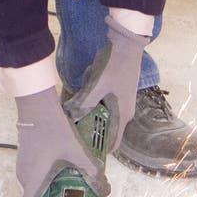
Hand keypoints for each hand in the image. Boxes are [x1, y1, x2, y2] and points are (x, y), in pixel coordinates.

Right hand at [15, 85, 110, 196]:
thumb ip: (91, 172)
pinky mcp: (26, 156)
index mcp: (34, 181)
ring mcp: (23, 165)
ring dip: (49, 194)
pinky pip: (35, 176)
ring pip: (35, 188)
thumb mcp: (77, 152)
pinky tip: (64, 174)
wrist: (36, 103)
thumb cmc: (54, 129)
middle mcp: (25, 177)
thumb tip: (105, 191)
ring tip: (70, 194)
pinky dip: (47, 181)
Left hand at [64, 15, 148, 151]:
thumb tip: (70, 115)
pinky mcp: (116, 89)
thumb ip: (84, 102)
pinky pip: (101, 98)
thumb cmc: (115, 66)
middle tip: (71, 127)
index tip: (83, 153)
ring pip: (101, 111)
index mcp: (123, 115)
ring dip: (90, 106)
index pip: (113, 142)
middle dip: (88, 126)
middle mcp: (124, 110)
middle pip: (105, 127)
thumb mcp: (97, 85)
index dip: (99, 151)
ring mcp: (120, 99)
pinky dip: (93, 94)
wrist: (126, 42)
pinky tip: (87, 82)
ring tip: (79, 100)